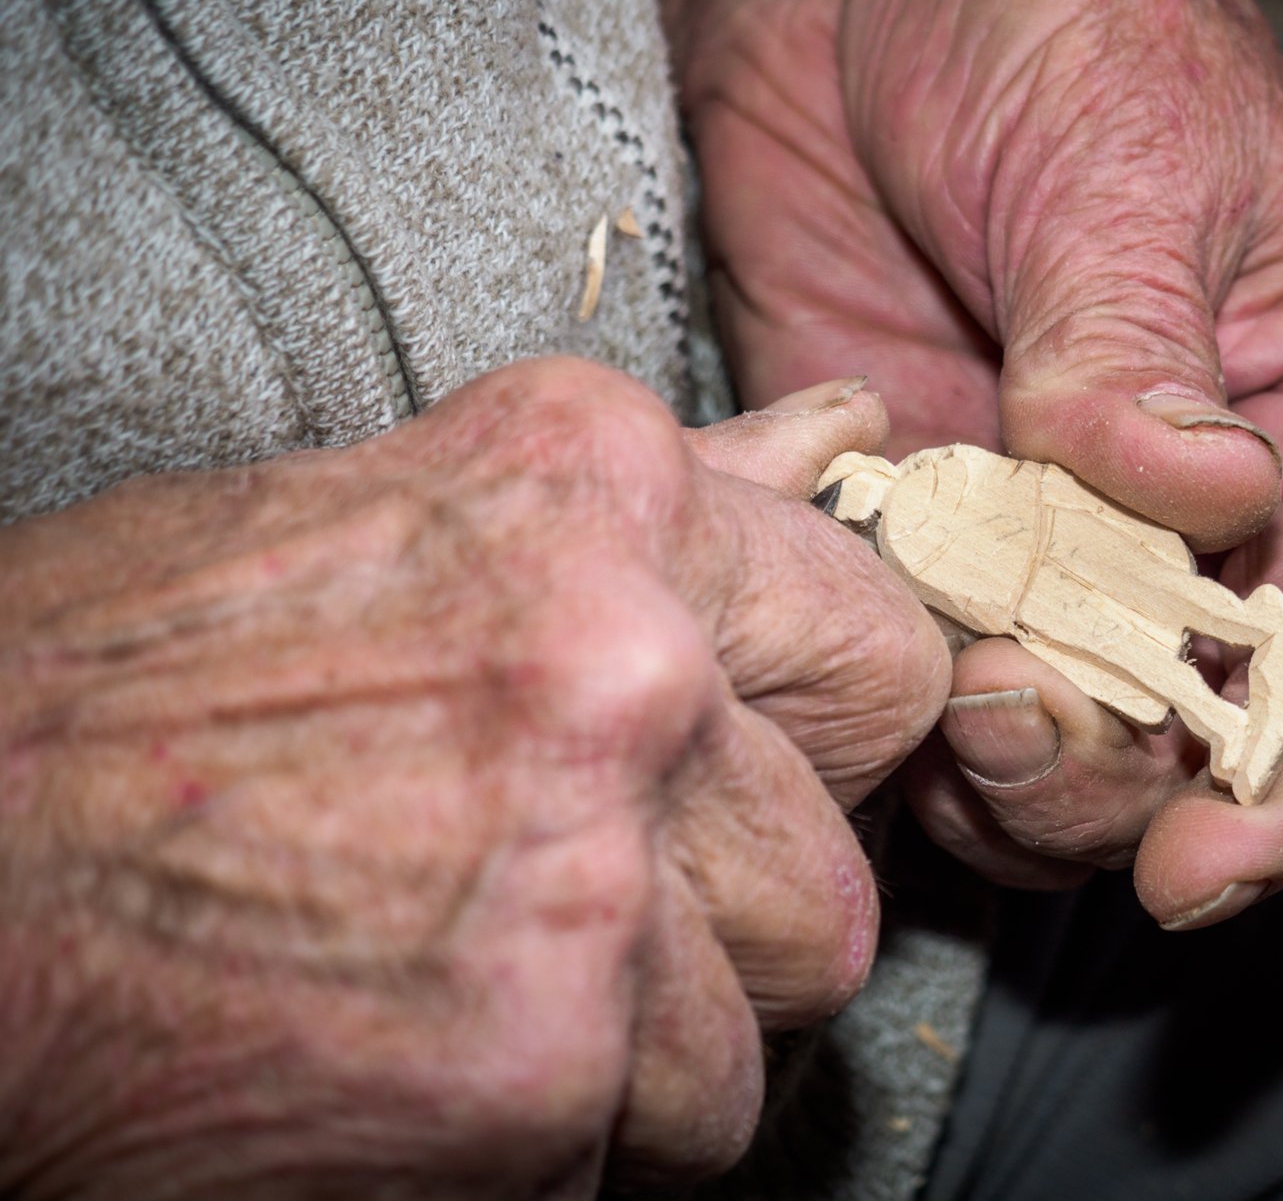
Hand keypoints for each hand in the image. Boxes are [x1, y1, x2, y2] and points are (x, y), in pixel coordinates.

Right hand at [0, 359, 948, 1195]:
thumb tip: (845, 441)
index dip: (814, 744)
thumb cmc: (114, 707)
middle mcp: (620, 661)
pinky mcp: (535, 1064)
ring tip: (456, 989)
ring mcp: (587, 868)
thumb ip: (661, 510)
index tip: (733, 778)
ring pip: (752, 1034)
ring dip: (634, 1050)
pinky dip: (545, 1145)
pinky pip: (644, 1148)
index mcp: (595, 493)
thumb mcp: (390, 527)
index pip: (879, 647)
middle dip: (726, 920)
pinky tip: (403, 1065)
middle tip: (566, 906)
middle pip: (835, 866)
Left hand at [663, 0, 1282, 925]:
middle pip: (1184, 738)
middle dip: (1111, 782)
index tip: (1205, 880)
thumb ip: (1142, 350)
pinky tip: (837, 641)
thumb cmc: (1055, 14)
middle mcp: (1187, 512)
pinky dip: (876, 701)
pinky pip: (904, 669)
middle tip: (1007, 730)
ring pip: (1040, 741)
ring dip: (984, 764)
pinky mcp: (907, 519)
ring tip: (921, 691)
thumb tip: (1199, 503)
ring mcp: (1036, 528)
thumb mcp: (1127, 163)